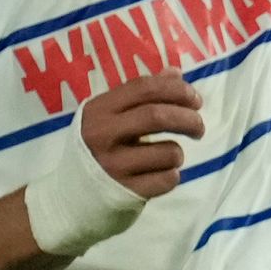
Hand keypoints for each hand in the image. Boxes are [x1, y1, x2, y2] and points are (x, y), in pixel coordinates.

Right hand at [80, 71, 202, 197]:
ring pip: (169, 152)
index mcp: (98, 110)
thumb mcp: (110, 116)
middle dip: (190, 119)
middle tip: (199, 127)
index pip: (144, 87)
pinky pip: (168, 179)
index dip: (178, 90)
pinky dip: (171, 176)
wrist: (71, 196)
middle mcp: (101, 134)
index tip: (196, 100)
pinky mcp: (126, 191)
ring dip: (178, 153)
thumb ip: (141, 95)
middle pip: (157, 116)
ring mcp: (113, 165)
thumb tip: (175, 73)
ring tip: (167, 156)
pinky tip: (157, 175)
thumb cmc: (99, 149)